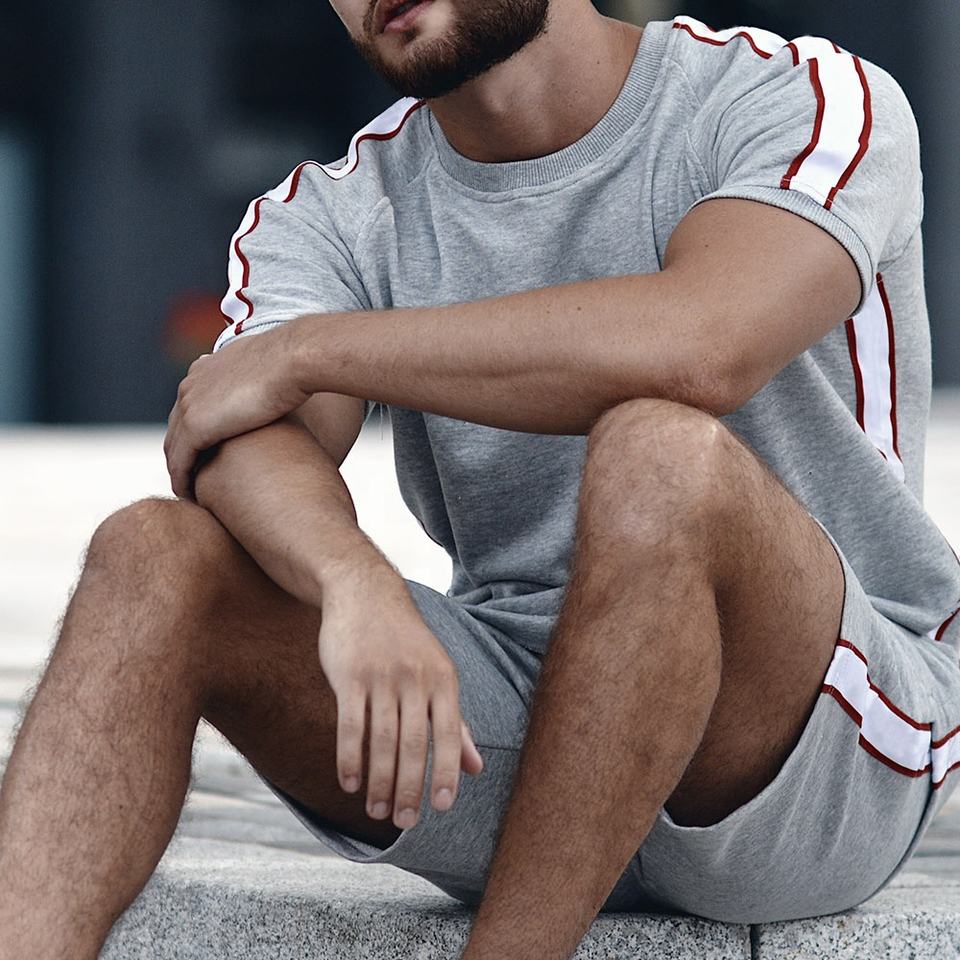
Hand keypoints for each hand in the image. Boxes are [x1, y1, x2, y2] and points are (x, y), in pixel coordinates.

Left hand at [164, 324, 309, 499]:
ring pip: (174, 448)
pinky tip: (191, 496)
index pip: (193, 405)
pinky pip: (180, 462)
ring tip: (192, 492)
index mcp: (207, 368)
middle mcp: (191, 384)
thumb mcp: (275, 368)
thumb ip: (266, 378)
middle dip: (184, 453)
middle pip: (177, 428)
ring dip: (180, 471)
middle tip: (195, 477)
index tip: (209, 453)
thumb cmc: (297, 363)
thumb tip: (284, 384)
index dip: (199, 431)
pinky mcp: (194, 427)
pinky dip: (182, 481)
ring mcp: (189, 405)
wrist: (294, 360)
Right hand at [318, 573, 483, 829]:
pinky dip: (349, 758)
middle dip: (409, 787)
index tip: (442, 806)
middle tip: (405, 821)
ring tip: (377, 811)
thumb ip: (455, 721)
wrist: (366, 593)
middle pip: (413, 743)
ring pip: (381, 740)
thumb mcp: (439, 672)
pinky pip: (350, 725)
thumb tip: (476, 768)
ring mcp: (381, 676)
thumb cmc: (405, 641)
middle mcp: (415, 678)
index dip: (446, 771)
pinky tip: (350, 784)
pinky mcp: (349, 675)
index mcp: (444, 678)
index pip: (448, 733)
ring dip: (379, 780)